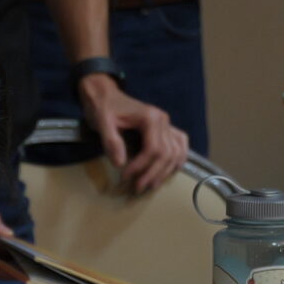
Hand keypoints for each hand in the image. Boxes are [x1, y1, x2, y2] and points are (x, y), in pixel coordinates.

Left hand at [79, 75, 189, 193]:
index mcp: (150, 117)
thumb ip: (111, 142)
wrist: (105, 95)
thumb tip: (121, 163)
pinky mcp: (165, 127)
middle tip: (138, 187)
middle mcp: (163, 120)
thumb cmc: (103, 108)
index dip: (141, 166)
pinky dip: (179, 157)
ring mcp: (166, 124)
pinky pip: (180, 142)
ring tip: (151, 185)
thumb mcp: (102, 123)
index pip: (153, 149)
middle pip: (166, 154)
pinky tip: (174, 169)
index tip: (126, 177)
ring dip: (165, 171)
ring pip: (175, 152)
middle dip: (152, 173)